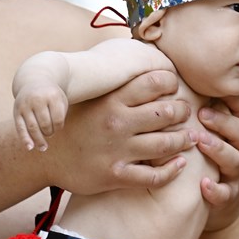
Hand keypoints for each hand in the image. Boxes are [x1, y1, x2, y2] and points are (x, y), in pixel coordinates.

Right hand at [14, 81, 69, 150]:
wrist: (35, 81)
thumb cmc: (51, 96)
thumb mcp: (60, 100)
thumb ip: (60, 116)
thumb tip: (48, 136)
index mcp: (52, 96)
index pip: (58, 118)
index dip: (58, 127)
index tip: (57, 128)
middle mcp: (37, 99)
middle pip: (45, 124)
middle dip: (49, 132)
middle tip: (50, 133)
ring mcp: (25, 105)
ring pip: (32, 127)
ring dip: (38, 140)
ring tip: (43, 147)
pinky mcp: (16, 111)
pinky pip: (20, 128)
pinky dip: (25, 139)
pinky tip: (30, 148)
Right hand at [39, 69, 196, 194]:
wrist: (46, 156)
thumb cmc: (75, 122)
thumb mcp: (94, 98)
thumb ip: (120, 86)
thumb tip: (150, 63)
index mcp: (111, 100)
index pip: (154, 82)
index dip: (171, 83)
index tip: (174, 88)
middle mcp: (116, 123)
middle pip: (166, 113)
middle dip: (183, 112)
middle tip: (187, 113)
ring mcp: (117, 151)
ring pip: (166, 144)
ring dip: (184, 140)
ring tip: (191, 137)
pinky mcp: (116, 175)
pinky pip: (154, 175)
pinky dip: (173, 170)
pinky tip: (180, 164)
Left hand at [198, 93, 238, 231]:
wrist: (217, 205)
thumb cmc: (204, 159)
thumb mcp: (206, 132)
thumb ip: (199, 110)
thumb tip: (175, 77)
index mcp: (233, 131)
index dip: (233, 97)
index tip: (214, 85)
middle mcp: (238, 150)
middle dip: (224, 121)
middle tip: (202, 113)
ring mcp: (234, 174)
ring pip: (235, 159)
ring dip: (219, 148)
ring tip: (200, 141)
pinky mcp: (228, 196)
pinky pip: (226, 194)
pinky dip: (216, 190)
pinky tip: (203, 184)